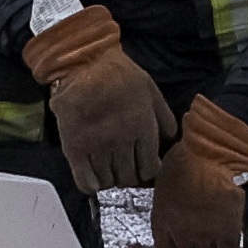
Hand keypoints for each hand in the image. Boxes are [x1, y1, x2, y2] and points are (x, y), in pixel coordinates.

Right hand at [26, 6, 174, 194]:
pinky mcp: (75, 146)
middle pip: (129, 178)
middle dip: (130, 179)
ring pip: (108, 180)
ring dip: (111, 181)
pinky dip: (90, 185)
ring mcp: (97, 145)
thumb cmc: (118, 73)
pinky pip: (84, 179)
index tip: (144, 170)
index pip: (150, 168)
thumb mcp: (150, 89)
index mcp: (143, 127)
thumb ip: (164, 116)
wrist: (83, 62)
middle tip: (126, 173)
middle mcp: (122, 140)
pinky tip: (93, 181)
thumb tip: (172, 139)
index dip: (148, 172)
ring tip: (109, 172)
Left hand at [149, 95, 247, 247]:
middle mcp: (180, 233)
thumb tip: (178, 197)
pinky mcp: (227, 235)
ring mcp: (204, 236)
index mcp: (161, 218)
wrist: (211, 155)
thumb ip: (170, 196)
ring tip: (220, 243)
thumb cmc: (188, 155)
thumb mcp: (167, 176)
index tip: (180, 245)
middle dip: (196, 246)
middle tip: (206, 236)